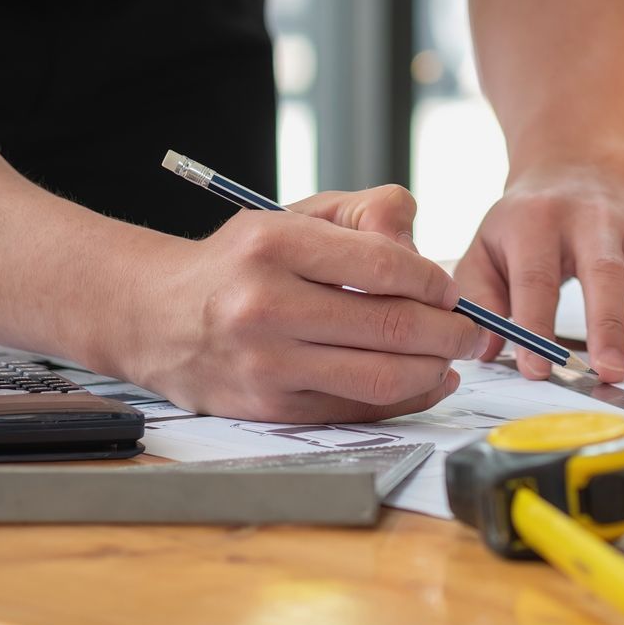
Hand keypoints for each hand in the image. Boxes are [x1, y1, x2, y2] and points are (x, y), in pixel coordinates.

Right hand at [130, 185, 484, 422]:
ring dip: (434, 369)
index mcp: (275, 245)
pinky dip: (407, 399)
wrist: (155, 314)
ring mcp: (265, 364)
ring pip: (381, 377)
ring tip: (449, 356)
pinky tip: (427, 381)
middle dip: (448, 331)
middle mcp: (265, 306)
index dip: (434, 281)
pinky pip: (358, 411)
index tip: (449, 290)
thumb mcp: (297, 215)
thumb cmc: (242, 262)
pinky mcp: (268, 408)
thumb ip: (369, 213)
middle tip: (468, 329)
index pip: (385, 265)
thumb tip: (422, 248)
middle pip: (391, 326)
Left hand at [452, 162, 623, 382]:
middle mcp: (591, 222)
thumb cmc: (525, 221)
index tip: (535, 367)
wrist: (573, 166)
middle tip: (608, 370)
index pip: (536, 277)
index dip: (534, 323)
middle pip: (605, 273)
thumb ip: (478, 300)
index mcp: (537, 222)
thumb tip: (482, 349)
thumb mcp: (484, 247)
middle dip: (609, 324)